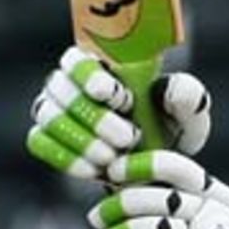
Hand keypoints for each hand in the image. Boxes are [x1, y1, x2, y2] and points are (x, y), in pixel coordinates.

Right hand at [27, 45, 211, 178]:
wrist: (155, 167)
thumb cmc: (169, 131)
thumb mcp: (189, 115)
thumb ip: (187, 97)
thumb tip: (167, 89)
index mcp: (101, 63)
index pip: (77, 57)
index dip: (90, 75)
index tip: (119, 98)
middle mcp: (70, 82)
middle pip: (59, 87)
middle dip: (93, 116)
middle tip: (126, 139)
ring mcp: (54, 110)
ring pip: (48, 115)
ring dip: (81, 139)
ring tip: (113, 158)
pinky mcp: (47, 138)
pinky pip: (39, 141)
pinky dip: (66, 157)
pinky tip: (94, 171)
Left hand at [89, 152, 228, 228]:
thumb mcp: (191, 220)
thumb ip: (163, 201)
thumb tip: (114, 181)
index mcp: (215, 193)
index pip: (178, 169)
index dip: (142, 166)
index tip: (113, 172)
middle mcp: (222, 214)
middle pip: (162, 199)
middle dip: (120, 206)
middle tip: (96, 218)